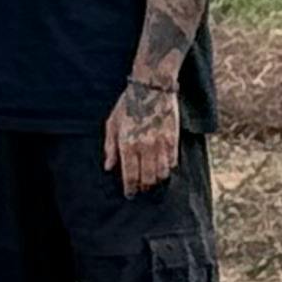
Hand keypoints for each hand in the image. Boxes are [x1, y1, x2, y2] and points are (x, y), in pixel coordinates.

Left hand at [106, 77, 181, 193]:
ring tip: (153, 181)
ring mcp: (160, 144)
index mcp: (127, 144)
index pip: (129, 175)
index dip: (130, 188)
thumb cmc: (129, 104)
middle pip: (147, 178)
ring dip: (156, 180)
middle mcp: (144, 146)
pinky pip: (172, 162)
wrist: (152, 87)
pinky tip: (164, 168)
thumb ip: (110, 147)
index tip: (130, 194)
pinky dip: (168, 168)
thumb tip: (108, 167)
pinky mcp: (173, 139)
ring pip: (161, 173)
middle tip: (141, 188)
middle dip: (144, 187)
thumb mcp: (112, 123)